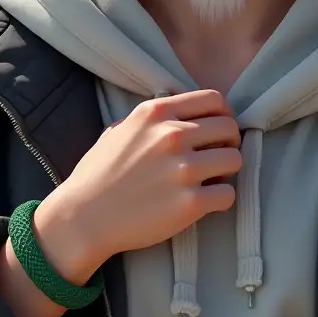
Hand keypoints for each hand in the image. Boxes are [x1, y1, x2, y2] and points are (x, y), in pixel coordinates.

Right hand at [33, 89, 240, 282]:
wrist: (82, 217)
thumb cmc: (99, 173)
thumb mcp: (121, 128)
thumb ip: (153, 117)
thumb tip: (182, 113)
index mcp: (157, 112)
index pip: (214, 99)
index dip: (223, 114)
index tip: (219, 130)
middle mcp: (172, 135)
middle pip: (229, 127)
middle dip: (228, 142)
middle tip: (217, 157)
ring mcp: (183, 169)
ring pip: (235, 159)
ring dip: (227, 170)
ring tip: (210, 180)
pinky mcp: (189, 203)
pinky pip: (228, 194)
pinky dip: (221, 198)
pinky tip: (204, 202)